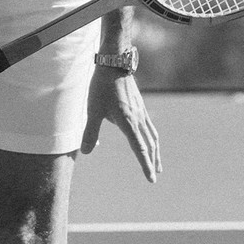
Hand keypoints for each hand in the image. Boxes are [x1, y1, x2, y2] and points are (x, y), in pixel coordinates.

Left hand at [80, 68, 161, 182]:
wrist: (114, 64)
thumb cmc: (102, 87)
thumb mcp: (93, 110)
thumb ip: (90, 132)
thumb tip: (86, 152)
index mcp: (128, 122)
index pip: (140, 149)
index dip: (146, 165)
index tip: (151, 178)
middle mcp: (138, 119)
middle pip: (150, 145)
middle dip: (152, 161)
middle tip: (156, 175)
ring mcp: (141, 112)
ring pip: (152, 136)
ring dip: (155, 151)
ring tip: (156, 162)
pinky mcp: (140, 106)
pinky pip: (150, 127)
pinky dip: (152, 138)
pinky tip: (148, 140)